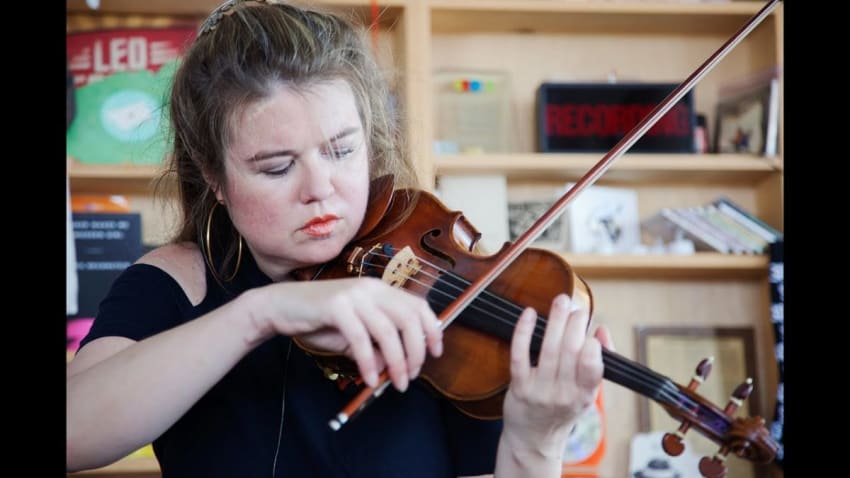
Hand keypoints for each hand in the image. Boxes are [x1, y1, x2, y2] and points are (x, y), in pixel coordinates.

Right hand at [262, 277, 442, 390]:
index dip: (432, 328)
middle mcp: (371, 288)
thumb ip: (376, 346)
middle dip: (416, 351)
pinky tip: (369, 379)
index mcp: (380, 289)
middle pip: (409, 318)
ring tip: (396, 383)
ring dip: (396, 361)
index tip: (436, 352)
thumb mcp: (355, 335)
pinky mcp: (336, 306)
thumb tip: (394, 365)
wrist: (281, 307)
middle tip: (412, 375)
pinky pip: (360, 339)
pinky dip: (368, 362)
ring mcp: (354, 295)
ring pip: (388, 331)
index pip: (417, 305)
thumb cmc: (320, 320)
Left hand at [501, 293, 612, 455]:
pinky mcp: (519, 386)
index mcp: (584, 395)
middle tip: (577, 307)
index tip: (593, 326)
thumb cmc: (562, 409)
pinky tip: (530, 314)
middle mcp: (563, 394)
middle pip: (570, 351)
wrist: (533, 438)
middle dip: (575, 323)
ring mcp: (540, 390)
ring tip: (561, 301)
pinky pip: (520, 354)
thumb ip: (598, 362)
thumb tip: (601, 331)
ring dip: (555, 320)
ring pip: (549, 349)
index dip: (593, 345)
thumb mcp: (587, 392)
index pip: (592, 368)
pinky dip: (524, 331)